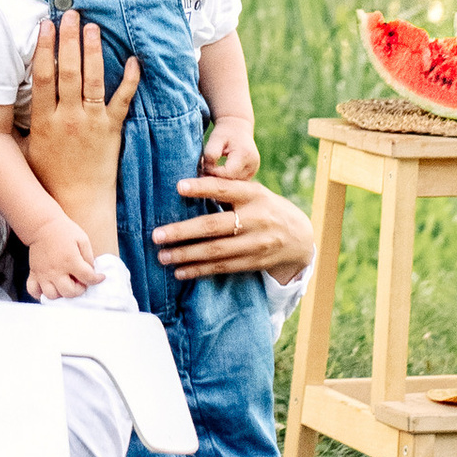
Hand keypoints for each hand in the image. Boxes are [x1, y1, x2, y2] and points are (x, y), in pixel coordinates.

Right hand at [21, 12, 138, 262]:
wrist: (77, 202)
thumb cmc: (48, 176)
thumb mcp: (25, 148)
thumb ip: (19, 121)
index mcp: (43, 122)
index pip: (43, 78)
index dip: (44, 49)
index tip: (45, 25)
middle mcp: (67, 119)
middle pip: (68, 72)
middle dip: (69, 40)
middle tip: (71, 14)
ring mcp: (91, 123)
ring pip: (93, 81)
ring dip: (93, 51)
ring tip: (93, 27)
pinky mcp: (112, 130)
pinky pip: (123, 101)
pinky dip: (130, 80)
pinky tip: (133, 60)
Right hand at [26, 210, 100, 298]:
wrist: (42, 224)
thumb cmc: (64, 231)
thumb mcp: (82, 239)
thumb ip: (89, 257)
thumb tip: (91, 271)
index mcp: (71, 260)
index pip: (88, 278)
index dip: (97, 279)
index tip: (99, 277)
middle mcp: (56, 270)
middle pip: (69, 292)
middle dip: (79, 290)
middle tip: (80, 281)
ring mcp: (43, 273)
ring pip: (52, 295)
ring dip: (61, 293)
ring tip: (65, 284)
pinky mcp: (34, 273)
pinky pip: (33, 291)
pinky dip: (40, 294)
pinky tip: (49, 288)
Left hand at [153, 176, 315, 281]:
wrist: (299, 237)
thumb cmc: (266, 208)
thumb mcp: (255, 193)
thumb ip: (228, 189)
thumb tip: (188, 185)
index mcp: (254, 195)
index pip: (225, 189)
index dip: (202, 188)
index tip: (178, 186)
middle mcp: (255, 219)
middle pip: (214, 226)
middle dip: (183, 232)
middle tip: (157, 235)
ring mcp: (255, 244)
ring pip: (215, 251)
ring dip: (186, 255)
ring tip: (163, 256)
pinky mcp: (253, 263)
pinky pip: (222, 268)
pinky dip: (199, 270)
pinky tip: (180, 271)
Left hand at [198, 118, 260, 179]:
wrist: (237, 127)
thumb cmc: (225, 132)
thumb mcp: (215, 138)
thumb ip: (211, 154)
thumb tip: (207, 171)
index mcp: (245, 155)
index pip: (227, 173)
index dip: (213, 173)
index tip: (202, 168)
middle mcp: (252, 166)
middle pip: (231, 181)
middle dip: (215, 179)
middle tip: (202, 173)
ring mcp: (253, 172)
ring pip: (233, 185)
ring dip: (219, 181)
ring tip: (208, 172)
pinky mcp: (250, 175)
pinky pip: (235, 184)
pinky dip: (224, 181)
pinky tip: (215, 175)